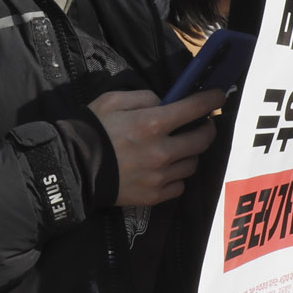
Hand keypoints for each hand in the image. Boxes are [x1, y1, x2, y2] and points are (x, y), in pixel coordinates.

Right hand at [91, 89, 222, 205]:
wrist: (73, 169)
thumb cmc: (92, 130)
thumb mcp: (112, 100)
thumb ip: (144, 98)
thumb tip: (166, 103)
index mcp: (151, 124)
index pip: (195, 108)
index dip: (212, 100)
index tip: (219, 96)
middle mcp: (162, 151)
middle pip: (202, 140)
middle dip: (207, 129)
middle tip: (202, 124)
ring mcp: (160, 177)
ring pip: (193, 164)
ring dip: (190, 154)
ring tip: (179, 149)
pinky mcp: (154, 196)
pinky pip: (179, 186)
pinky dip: (177, 176)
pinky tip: (166, 170)